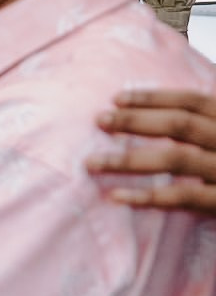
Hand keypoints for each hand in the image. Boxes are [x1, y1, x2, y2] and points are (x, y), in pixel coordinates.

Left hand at [91, 86, 215, 214]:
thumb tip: (157, 113)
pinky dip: (147, 197)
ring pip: (176, 159)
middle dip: (136, 121)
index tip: (116, 98)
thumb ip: (205, 127)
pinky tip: (116, 196)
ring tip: (91, 162)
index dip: (154, 98)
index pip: (194, 101)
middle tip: (98, 120)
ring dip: (129, 159)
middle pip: (181, 125)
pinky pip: (183, 197)